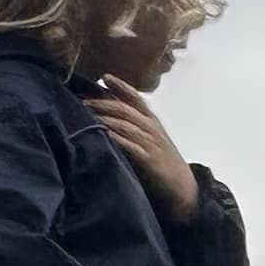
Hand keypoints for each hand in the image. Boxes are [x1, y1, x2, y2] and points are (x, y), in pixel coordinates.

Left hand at [82, 80, 196, 220]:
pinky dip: (113, 137)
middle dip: (102, 102)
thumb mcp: (152, 141)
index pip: (136, 98)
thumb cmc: (163, 164)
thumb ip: (135, 129)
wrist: (182, 189)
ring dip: (103, 116)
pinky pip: (128, 144)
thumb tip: (110, 118)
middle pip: (123, 108)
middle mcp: (150, 128)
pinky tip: (101, 133)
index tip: (105, 76)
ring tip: (84, 112)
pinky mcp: (147, 159)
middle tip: (82, 99)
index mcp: (152, 121)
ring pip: (123, 123)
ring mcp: (149, 143)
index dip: (121, 86)